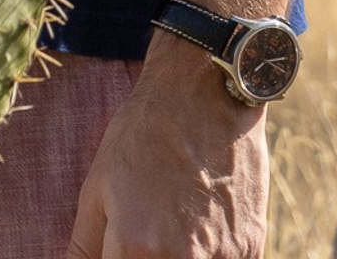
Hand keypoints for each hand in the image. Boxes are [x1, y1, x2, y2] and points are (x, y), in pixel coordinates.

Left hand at [67, 40, 267, 258]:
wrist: (204, 95)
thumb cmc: (143, 134)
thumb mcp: (97, 186)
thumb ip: (85, 246)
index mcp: (136, 247)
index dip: (114, 257)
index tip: (117, 244)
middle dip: (144, 255)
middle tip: (146, 224)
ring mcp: (222, 258)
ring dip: (178, 255)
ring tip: (174, 217)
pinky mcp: (251, 249)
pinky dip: (209, 253)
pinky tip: (199, 220)